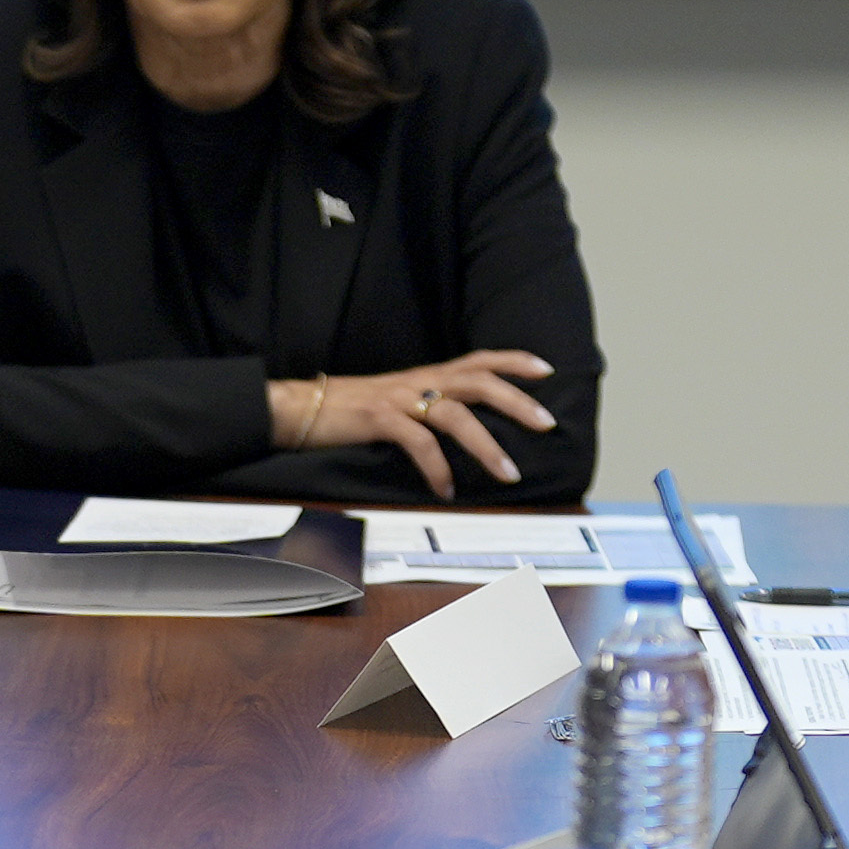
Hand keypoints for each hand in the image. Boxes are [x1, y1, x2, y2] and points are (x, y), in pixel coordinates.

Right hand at [278, 351, 558, 496]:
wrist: (301, 407)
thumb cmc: (351, 410)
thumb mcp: (398, 400)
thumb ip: (430, 406)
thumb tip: (464, 427)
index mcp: (426, 375)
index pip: (479, 359)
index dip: (514, 361)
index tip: (547, 371)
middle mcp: (419, 381)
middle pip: (479, 382)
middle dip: (517, 402)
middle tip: (547, 424)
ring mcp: (400, 399)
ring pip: (456, 415)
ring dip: (487, 445)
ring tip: (510, 473)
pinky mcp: (379, 420)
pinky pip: (418, 443)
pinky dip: (438, 468)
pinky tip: (447, 489)